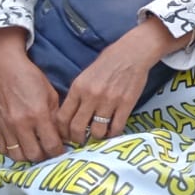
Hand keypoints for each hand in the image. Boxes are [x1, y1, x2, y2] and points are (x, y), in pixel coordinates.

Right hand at [0, 30, 64, 161]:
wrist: (5, 70)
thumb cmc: (31, 79)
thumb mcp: (51, 95)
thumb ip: (56, 116)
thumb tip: (62, 135)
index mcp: (38, 115)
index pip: (51, 145)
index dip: (59, 151)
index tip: (62, 150)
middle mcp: (21, 124)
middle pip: (34, 155)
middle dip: (45, 156)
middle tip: (49, 151)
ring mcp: (6, 127)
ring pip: (17, 156)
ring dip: (28, 156)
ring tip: (36, 150)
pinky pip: (3, 149)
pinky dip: (13, 152)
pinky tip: (21, 146)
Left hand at [56, 19, 175, 142]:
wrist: (132, 53)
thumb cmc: (108, 62)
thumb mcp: (85, 76)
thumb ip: (77, 95)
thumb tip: (70, 115)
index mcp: (78, 88)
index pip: (62, 117)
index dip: (62, 131)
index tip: (66, 135)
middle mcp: (91, 96)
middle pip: (77, 128)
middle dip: (77, 139)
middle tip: (81, 140)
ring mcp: (109, 101)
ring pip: (97, 131)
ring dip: (96, 137)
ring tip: (98, 135)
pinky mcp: (126, 104)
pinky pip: (117, 127)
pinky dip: (113, 133)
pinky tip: (113, 130)